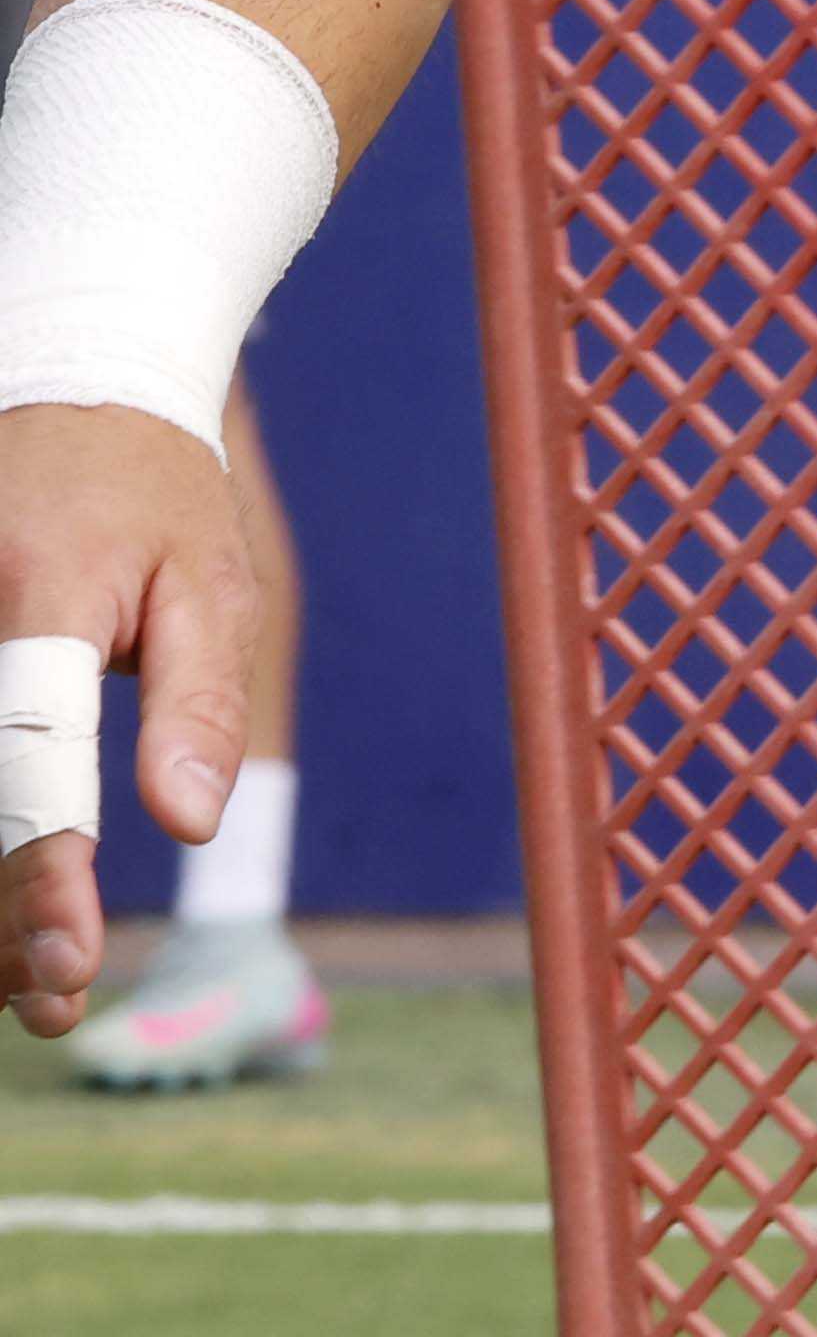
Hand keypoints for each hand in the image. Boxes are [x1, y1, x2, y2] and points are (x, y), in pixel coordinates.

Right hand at [0, 403, 258, 1039]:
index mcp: (35, 598)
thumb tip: (191, 822)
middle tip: (52, 1004)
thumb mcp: (211, 581)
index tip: (68, 970)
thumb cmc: (153, 498)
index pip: (30, 755)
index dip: (43, 873)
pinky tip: (0, 904)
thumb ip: (199, 700)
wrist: (60, 398)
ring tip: (24, 975)